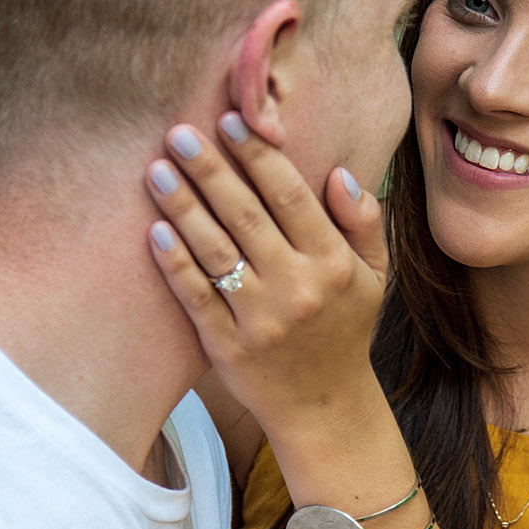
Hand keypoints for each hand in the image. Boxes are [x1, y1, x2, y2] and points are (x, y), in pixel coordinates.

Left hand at [145, 115, 387, 436]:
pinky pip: (196, 297)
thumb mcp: (373, 276)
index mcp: (331, 264)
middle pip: (246, 216)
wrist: (325, 408)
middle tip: (179, 133)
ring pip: (215, 252)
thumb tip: (339, 173)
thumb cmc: (345, 329)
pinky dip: (174, 264)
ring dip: (182, 208)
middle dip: (210, 170)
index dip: (258, 156)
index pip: (291, 197)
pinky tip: (155, 231)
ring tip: (156, 170)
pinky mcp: (227, 348)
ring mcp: (260, 320)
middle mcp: (296, 289)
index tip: (229, 120)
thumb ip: (364, 222)